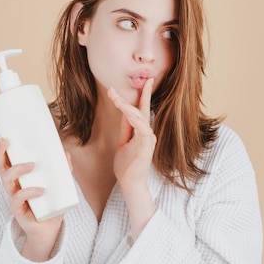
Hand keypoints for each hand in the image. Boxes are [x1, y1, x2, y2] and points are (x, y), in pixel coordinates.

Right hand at [0, 137, 65, 260]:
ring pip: (7, 180)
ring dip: (18, 170)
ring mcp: (14, 198)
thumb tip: (66, 154)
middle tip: (5, 142)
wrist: (49, 230)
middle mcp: (13, 187)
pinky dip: (30, 192)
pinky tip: (41, 190)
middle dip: (0, 154)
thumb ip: (62, 171)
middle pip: (0, 168)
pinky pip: (19, 198)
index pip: (6, 162)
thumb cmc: (49, 205)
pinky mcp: (18, 210)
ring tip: (32, 165)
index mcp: (19, 179)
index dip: (1, 150)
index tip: (2, 136)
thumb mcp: (58, 186)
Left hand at [108, 78, 156, 239]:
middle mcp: (147, 132)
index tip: (143, 81)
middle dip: (142, 93)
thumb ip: (126, 128)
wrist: (130, 183)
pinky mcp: (147, 145)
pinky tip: (127, 111)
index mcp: (141, 130)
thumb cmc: (127, 166)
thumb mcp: (123, 142)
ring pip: (140, 116)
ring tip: (115, 96)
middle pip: (143, 108)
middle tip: (140, 79)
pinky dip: (135, 118)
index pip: (142, 109)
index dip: (142, 94)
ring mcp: (149, 138)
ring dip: (127, 105)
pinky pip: (142, 128)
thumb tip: (124, 113)